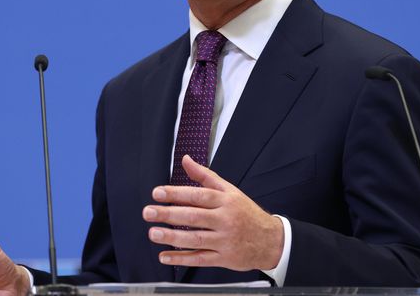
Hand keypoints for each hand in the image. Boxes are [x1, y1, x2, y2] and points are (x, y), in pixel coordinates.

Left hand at [143, 155, 283, 271]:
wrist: (271, 240)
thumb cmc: (246, 213)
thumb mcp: (230, 190)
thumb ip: (205, 176)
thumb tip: (186, 160)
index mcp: (225, 201)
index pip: (198, 195)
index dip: (176, 194)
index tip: (157, 193)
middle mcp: (225, 220)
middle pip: (194, 217)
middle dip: (168, 214)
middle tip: (148, 212)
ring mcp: (225, 240)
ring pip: (196, 239)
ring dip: (172, 237)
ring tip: (153, 233)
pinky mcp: (224, 258)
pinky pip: (200, 258)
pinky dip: (182, 258)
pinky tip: (165, 256)